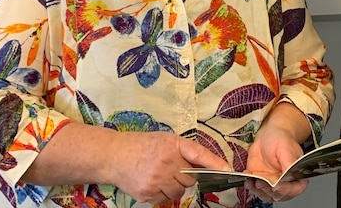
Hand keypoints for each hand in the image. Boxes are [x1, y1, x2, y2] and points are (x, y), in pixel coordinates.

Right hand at [107, 131, 230, 204]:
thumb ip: (184, 151)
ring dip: (173, 186)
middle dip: (184, 176)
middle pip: (190, 178)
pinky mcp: (148, 194)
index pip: (199, 154)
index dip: (215, 163)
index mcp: (173, 145)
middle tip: (171, 168)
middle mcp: (166, 162)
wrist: (113, 155)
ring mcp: (157, 179)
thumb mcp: (165, 140)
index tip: (228, 170)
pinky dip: (161, 194)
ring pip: (179, 191)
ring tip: (159, 175)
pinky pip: (165, 199)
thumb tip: (206, 166)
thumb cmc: (141, 145)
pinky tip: (151, 182)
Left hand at [244, 123, 308, 202]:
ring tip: (253, 181)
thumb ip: (288, 163)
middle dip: (269, 191)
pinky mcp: (260, 181)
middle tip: (261, 182)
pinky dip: (251, 186)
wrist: (266, 136)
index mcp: (296, 174)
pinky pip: (255, 189)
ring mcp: (272, 183)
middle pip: (279, 195)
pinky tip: (248, 178)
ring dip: (258, 191)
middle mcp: (285, 182)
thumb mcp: (286, 148)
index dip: (286, 191)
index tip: (276, 187)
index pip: (295, 189)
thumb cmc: (279, 139)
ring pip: (267, 195)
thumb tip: (288, 175)